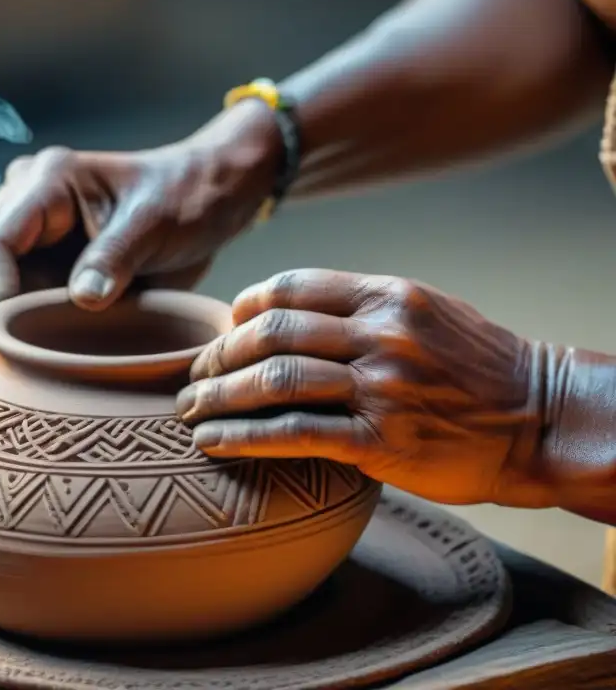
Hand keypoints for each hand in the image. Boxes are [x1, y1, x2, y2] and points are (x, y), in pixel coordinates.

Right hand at [0, 99, 281, 338]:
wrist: (203, 200)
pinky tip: (16, 345)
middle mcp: (22, 199)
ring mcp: (20, 230)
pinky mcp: (27, 261)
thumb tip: (81, 300)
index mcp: (48, 181)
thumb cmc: (185, 200)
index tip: (4, 331)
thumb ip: (117, 256)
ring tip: (7, 351)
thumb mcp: (157, 222)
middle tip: (0, 352)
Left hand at [177, 268, 548, 506]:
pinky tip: (212, 443)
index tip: (223, 330)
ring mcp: (381, 386)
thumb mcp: (425, 312)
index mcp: (385, 296)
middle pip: (271, 334)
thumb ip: (360, 307)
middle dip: (219, 356)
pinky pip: (294, 433)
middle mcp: (379, 334)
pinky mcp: (381, 440)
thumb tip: (285, 312)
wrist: (540, 419)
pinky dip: (243, 437)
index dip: (242, 309)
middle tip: (194, 378)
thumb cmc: (476, 367)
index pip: (290, 288)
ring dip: (219, 397)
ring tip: (190, 412)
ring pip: (274, 381)